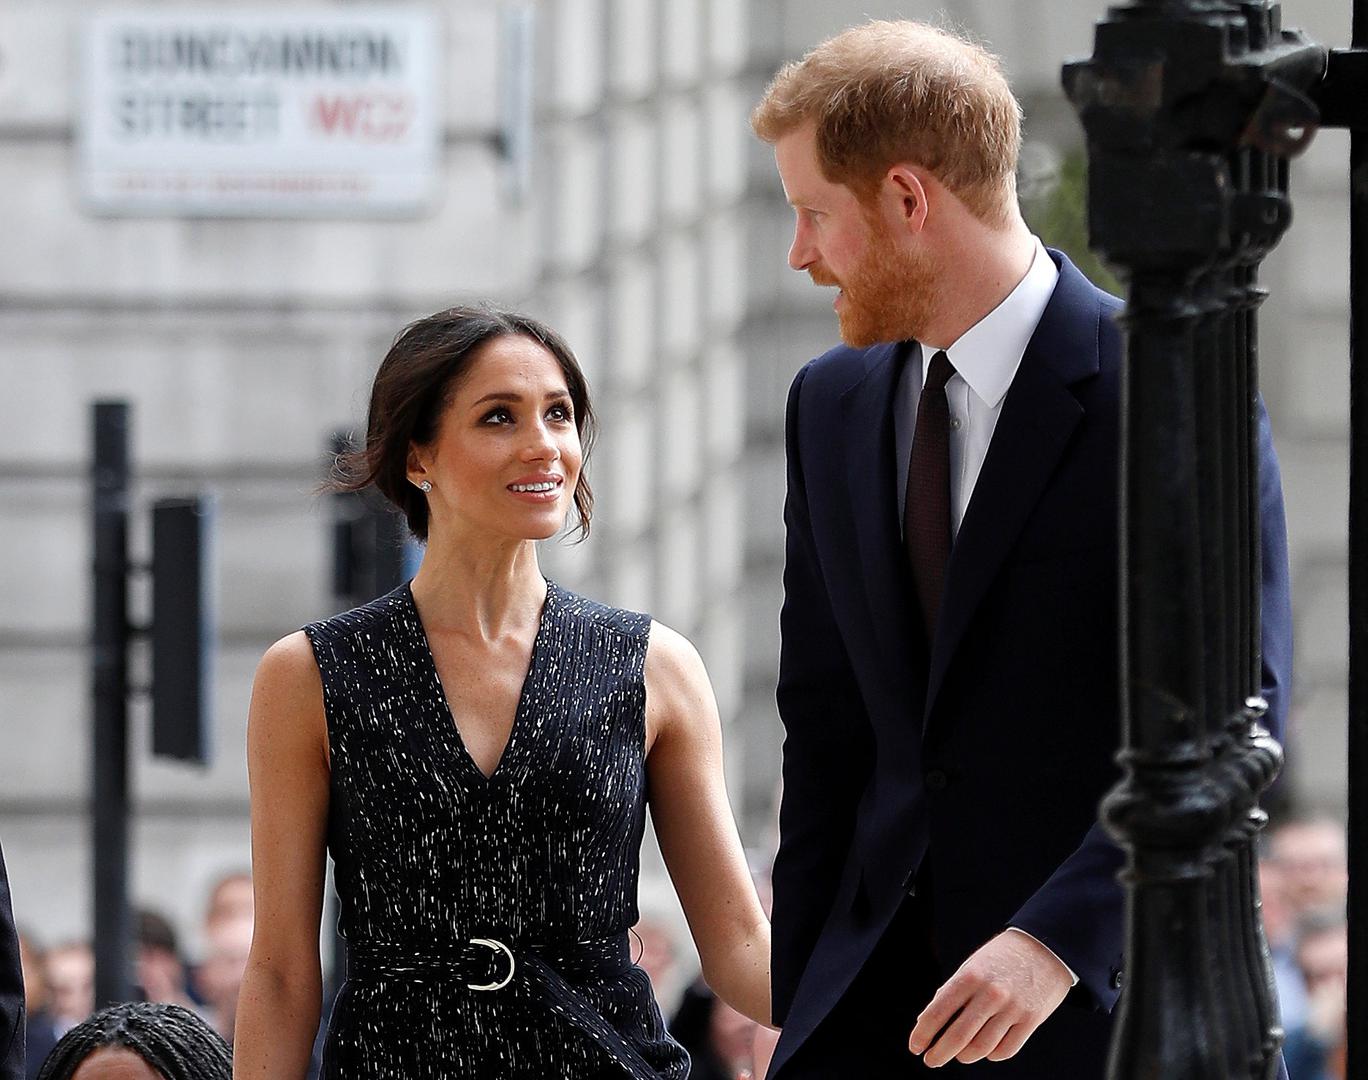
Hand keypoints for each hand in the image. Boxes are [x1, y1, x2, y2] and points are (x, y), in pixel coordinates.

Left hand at [908, 930, 1071, 1066]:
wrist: (1046, 947)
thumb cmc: (1002, 956)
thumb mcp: (972, 965)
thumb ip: (951, 991)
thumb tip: (926, 1020)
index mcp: (970, 976)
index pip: (937, 1012)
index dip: (922, 1033)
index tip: (915, 1046)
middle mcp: (990, 993)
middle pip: (957, 1037)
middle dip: (939, 1054)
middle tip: (931, 1060)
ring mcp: (1012, 1009)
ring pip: (981, 1048)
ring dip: (964, 1057)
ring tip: (958, 1055)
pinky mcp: (1031, 1020)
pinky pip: (1005, 1050)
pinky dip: (991, 1055)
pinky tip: (985, 1050)